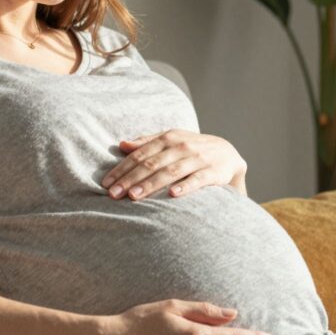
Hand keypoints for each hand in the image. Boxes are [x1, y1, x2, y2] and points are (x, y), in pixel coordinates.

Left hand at [102, 129, 247, 199]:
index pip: (140, 154)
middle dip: (130, 179)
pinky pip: (198, 179)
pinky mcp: (214, 172)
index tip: (106, 184)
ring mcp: (198, 158)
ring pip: (170, 171)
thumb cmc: (192, 149)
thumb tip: (121, 145)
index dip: (122, 169)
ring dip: (151, 184)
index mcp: (168, 138)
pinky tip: (173, 194)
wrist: (229, 154)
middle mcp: (182, 146)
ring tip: (134, 196)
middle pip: (151, 163)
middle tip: (114, 194)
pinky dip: (186, 186)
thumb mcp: (171, 141)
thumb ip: (147, 142)